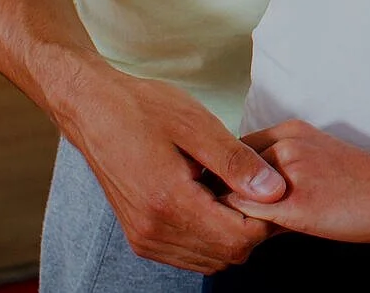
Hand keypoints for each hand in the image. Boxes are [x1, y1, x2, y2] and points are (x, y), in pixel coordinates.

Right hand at [54, 66, 282, 273]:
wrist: (94, 110)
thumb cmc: (144, 109)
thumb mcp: (197, 125)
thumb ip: (236, 162)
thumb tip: (275, 190)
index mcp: (168, 202)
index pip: (238, 238)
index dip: (266, 216)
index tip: (271, 186)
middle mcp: (153, 231)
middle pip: (227, 254)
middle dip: (252, 225)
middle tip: (254, 184)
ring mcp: (144, 238)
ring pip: (210, 260)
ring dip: (231, 233)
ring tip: (231, 189)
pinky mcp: (141, 237)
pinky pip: (189, 254)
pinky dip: (210, 236)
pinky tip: (211, 200)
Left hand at [226, 121, 369, 243]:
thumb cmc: (361, 182)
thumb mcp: (316, 158)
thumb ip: (278, 170)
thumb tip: (242, 195)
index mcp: (289, 130)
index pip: (231, 152)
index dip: (223, 177)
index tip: (223, 197)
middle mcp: (285, 145)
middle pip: (225, 171)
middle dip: (219, 194)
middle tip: (221, 218)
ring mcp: (290, 172)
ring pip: (231, 194)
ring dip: (228, 213)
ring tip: (234, 231)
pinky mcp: (296, 204)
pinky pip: (248, 217)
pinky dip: (241, 228)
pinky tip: (249, 239)